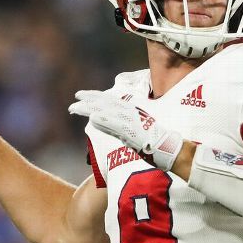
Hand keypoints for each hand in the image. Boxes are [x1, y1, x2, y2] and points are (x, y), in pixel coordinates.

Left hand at [68, 90, 183, 171]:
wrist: (168, 148)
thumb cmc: (151, 140)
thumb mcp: (130, 129)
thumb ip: (113, 124)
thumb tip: (95, 120)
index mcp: (130, 110)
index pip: (109, 100)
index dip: (94, 96)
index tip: (81, 95)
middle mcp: (129, 112)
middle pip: (106, 102)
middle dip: (89, 98)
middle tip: (75, 96)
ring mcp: (130, 121)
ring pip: (107, 111)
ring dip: (90, 108)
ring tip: (75, 107)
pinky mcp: (132, 131)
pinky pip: (116, 125)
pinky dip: (104, 120)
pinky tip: (92, 118)